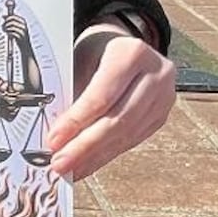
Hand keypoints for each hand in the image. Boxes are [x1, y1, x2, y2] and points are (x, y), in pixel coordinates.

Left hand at [2, 11, 29, 46]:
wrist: (25, 46)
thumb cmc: (20, 35)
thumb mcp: (16, 27)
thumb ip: (10, 21)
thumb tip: (3, 15)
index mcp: (23, 21)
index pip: (13, 16)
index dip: (6, 18)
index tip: (3, 20)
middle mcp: (24, 25)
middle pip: (11, 21)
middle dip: (5, 23)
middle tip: (2, 26)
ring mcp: (22, 31)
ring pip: (11, 27)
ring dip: (6, 28)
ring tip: (4, 31)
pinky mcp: (20, 37)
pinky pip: (11, 33)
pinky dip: (8, 33)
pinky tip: (7, 34)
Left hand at [46, 26, 175, 179]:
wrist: (127, 47)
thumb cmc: (97, 51)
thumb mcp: (80, 58)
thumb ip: (70, 90)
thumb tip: (53, 133)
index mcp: (131, 53)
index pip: (101, 96)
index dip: (76, 121)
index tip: (53, 141)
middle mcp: (156, 75)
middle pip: (117, 119)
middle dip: (85, 146)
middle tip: (59, 163)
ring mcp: (164, 97)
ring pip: (126, 134)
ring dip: (94, 156)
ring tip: (69, 169)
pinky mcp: (161, 116)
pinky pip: (132, 140)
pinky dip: (106, 154)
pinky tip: (87, 164)